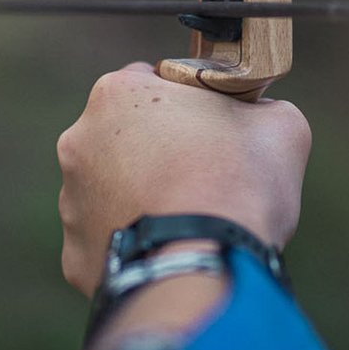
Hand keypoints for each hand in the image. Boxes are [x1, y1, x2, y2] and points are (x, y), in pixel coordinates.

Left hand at [56, 62, 312, 294]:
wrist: (206, 268)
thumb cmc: (238, 186)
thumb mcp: (278, 125)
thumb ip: (258, 107)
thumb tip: (258, 114)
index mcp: (117, 93)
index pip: (149, 81)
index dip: (184, 103)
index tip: (209, 129)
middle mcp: (79, 141)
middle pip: (123, 137)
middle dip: (155, 151)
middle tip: (200, 177)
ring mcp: (70, 201)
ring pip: (110, 190)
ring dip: (139, 198)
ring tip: (185, 220)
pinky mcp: (75, 253)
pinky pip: (106, 241)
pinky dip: (132, 244)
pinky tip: (166, 251)